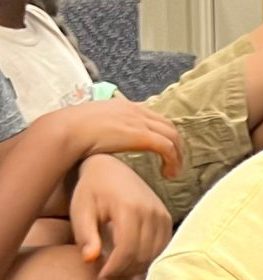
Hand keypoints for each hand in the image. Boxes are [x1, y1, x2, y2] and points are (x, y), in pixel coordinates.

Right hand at [52, 98, 182, 175]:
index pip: (154, 116)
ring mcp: (139, 121)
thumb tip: (105, 141)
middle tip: (174, 163)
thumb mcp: (92, 125)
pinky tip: (168, 174)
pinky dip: (173, 161)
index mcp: (124, 105)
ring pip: (173, 136)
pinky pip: (168, 148)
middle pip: (168, 125)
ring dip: (177, 156)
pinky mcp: (142, 135)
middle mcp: (135, 110)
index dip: (163, 133)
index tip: (163, 150)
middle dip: (176, 145)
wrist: (67, 131)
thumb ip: (105, 129)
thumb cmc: (72, 131)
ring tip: (173, 172)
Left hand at [69, 155, 172, 279]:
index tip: (101, 277)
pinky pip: (162, 248)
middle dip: (124, 270)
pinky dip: (148, 258)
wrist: (110, 169)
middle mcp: (151, 211)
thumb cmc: (91, 191)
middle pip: (143, 255)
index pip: (127, 249)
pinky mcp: (167, 218)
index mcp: (129, 208)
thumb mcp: (81, 211)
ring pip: (154, 254)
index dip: (114, 268)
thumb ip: (85, 235)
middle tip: (108, 276)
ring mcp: (162, 214)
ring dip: (137, 267)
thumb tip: (90, 260)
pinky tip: (131, 260)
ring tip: (118, 269)